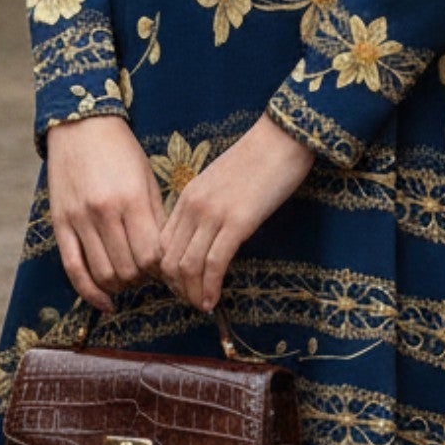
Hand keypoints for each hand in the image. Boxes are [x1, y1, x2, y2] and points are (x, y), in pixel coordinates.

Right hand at [45, 113, 167, 313]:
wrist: (81, 125)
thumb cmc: (121, 151)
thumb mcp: (147, 178)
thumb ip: (156, 217)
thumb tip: (166, 257)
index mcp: (131, 199)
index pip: (152, 255)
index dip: (162, 269)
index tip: (165, 267)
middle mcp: (104, 212)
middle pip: (128, 269)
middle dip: (142, 279)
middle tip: (147, 274)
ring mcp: (79, 220)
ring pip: (103, 274)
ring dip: (120, 286)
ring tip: (128, 280)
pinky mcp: (60, 224)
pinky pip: (73, 269)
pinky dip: (90, 293)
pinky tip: (105, 302)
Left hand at [156, 114, 316, 314]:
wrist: (282, 138)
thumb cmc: (258, 160)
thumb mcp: (221, 183)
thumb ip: (207, 207)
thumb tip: (207, 239)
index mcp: (187, 196)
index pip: (162, 244)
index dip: (167, 272)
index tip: (182, 285)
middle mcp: (193, 206)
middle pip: (169, 260)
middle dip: (177, 288)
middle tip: (191, 301)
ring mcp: (213, 214)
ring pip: (187, 266)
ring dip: (192, 293)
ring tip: (202, 306)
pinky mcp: (238, 222)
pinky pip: (214, 264)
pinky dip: (210, 287)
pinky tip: (214, 301)